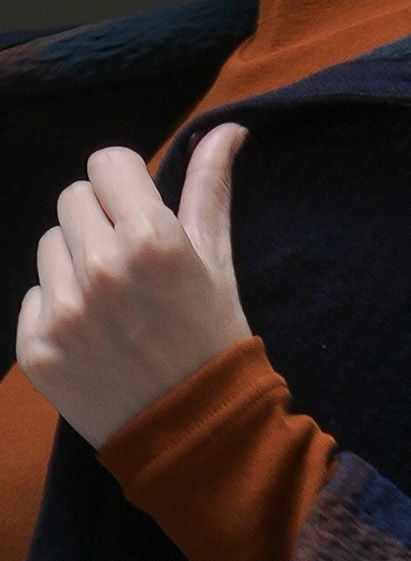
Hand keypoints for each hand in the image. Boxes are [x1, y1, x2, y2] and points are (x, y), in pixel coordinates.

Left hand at [16, 122, 253, 449]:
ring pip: (50, 244)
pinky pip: (34, 296)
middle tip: (131, 266)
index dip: (127, 186)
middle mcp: (103, 267)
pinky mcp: (37, 346)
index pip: (108, 162)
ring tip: (114, 305)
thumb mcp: (219, 261)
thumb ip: (211, 189)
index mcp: (153, 238)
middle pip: (74, 198)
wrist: (196, 432)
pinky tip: (95, 337)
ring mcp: (64, 309)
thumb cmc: (214, 339)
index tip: (141, 215)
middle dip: (100, 222)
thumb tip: (227, 128)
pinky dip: (59, 310)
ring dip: (76, 264)